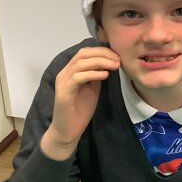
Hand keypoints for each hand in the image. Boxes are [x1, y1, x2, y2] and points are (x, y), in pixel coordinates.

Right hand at [41, 46, 119, 160]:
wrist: (68, 130)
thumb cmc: (80, 111)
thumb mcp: (92, 89)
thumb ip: (96, 75)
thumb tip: (108, 63)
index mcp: (71, 71)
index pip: (85, 52)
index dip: (102, 51)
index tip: (117, 56)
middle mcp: (64, 73)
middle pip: (83, 54)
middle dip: (103, 54)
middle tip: (118, 60)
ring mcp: (63, 82)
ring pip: (81, 63)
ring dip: (100, 62)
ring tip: (115, 66)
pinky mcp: (64, 92)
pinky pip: (78, 77)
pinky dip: (93, 74)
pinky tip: (105, 75)